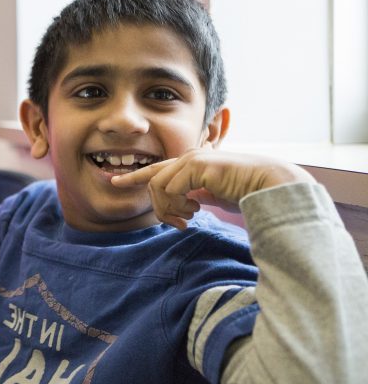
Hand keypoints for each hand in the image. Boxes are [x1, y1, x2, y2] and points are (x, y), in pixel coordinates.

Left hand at [111, 149, 313, 230]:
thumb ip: (195, 195)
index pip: (155, 169)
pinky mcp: (196, 167)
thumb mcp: (213, 195)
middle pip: (152, 181)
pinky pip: (170, 189)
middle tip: (177, 225)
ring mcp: (191, 160)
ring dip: (170, 208)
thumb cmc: (246, 192)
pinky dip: (178, 204)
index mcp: (190, 165)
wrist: (269, 186)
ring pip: (158, 186)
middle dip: (158, 207)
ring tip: (190, 217)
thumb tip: (185, 205)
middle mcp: (187, 158)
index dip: (134, 176)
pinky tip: (196, 210)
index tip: (114, 181)